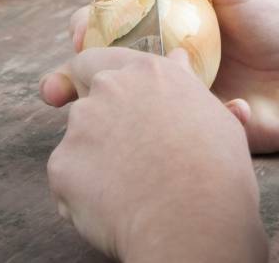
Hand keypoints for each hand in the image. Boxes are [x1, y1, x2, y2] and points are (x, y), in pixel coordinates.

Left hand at [42, 46, 266, 261]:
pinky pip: (68, 178)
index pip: (98, 59)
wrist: (193, 221)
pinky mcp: (61, 164)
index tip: (110, 101)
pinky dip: (84, 192)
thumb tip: (177, 57)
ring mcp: (81, 125)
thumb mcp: (214, 116)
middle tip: (130, 155)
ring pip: (78, 141)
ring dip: (94, 159)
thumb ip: (185, 84)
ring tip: (132, 186)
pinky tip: (116, 207)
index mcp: (148, 72)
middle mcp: (109, 88)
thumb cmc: (216, 171)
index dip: (98, 79)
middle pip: (87, 99)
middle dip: (101, 123)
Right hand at [68, 0, 278, 152]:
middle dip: (72, 77)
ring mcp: (178, 103)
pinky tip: (188, 112)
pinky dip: (167, 124)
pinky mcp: (195, 135)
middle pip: (105, 72)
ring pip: (124, 110)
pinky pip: (167, 134)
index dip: (87, 28)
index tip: (79, 29)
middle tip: (62, 82)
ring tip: (75, 108)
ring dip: (96, 111)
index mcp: (168, 29)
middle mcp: (166, 66)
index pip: (112, 27)